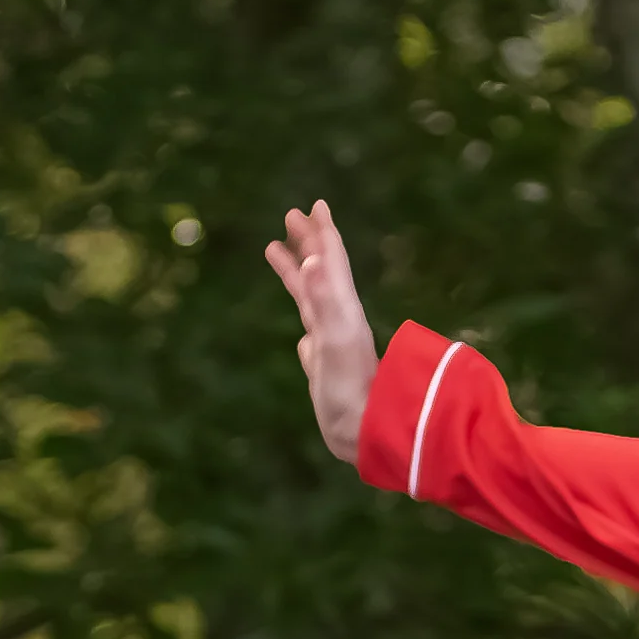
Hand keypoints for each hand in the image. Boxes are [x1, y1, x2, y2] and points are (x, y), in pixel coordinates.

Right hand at [266, 199, 378, 470]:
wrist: (364, 434)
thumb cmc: (350, 390)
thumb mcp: (335, 342)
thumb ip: (324, 301)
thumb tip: (313, 262)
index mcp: (342, 310)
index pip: (332, 262)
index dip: (323, 233)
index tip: (316, 205)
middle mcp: (339, 322)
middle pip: (322, 274)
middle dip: (308, 243)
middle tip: (291, 215)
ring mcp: (331, 344)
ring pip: (312, 300)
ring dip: (297, 274)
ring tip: (274, 250)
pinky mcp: (325, 369)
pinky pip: (312, 336)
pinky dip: (304, 323)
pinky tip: (302, 331)